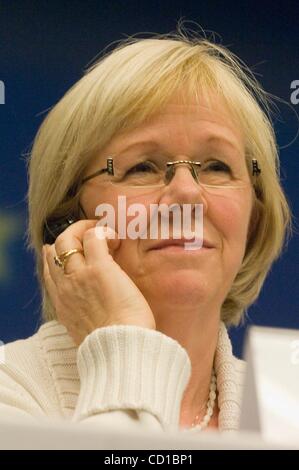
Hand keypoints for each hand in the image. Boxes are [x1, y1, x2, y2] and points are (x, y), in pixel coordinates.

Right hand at [43, 220, 155, 344]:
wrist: (121, 349)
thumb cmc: (113, 345)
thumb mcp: (87, 333)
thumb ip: (84, 318)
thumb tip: (93, 313)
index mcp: (62, 303)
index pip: (49, 271)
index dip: (56, 256)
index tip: (71, 252)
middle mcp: (65, 286)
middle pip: (54, 250)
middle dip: (70, 237)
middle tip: (89, 235)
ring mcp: (80, 275)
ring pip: (67, 238)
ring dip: (85, 230)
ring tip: (104, 235)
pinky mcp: (99, 267)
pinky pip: (93, 237)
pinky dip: (103, 232)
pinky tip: (115, 239)